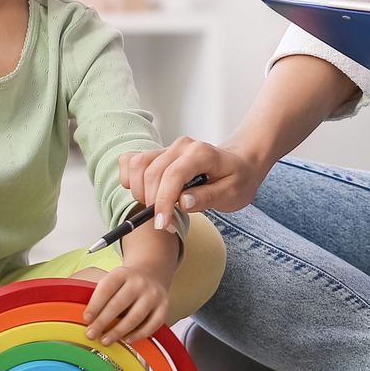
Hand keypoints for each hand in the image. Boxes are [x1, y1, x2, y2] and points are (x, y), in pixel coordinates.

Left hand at [80, 264, 169, 346]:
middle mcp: (139, 282)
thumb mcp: (113, 281)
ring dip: (118, 331)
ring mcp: (153, 294)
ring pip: (135, 317)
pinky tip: (126, 340)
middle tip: (91, 334)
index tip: (86, 319)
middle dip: (103, 321)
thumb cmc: (125, 284)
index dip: (95, 305)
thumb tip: (88, 321)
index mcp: (122, 273)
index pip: (107, 288)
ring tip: (105, 341)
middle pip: (119, 304)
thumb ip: (102, 296)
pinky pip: (152, 325)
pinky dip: (138, 335)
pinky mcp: (164, 307)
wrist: (151, 274)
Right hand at [119, 137, 263, 222]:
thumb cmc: (238, 179)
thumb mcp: (232, 194)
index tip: (162, 224)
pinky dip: (130, 178)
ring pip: (137, 165)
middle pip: (151, 172)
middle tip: (165, 224)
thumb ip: (207, 197)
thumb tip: (182, 202)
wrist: (240, 163)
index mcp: (201, 153)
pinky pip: (132, 160)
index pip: (173, 175)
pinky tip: (142, 193)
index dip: (163, 201)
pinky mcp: (158, 153)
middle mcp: (181, 146)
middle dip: (152, 202)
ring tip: (156, 209)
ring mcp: (168, 148)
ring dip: (139, 191)